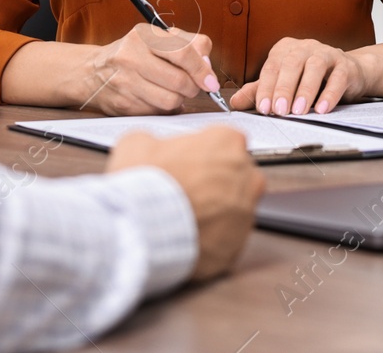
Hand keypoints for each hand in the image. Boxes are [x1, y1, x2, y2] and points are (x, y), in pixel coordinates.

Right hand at [79, 24, 221, 115]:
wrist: (92, 72)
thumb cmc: (134, 53)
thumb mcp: (158, 38)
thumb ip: (189, 45)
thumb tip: (208, 67)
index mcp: (144, 35)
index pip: (183, 53)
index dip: (202, 70)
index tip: (211, 82)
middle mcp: (131, 57)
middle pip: (179, 81)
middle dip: (193, 88)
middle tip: (193, 87)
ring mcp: (125, 82)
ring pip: (170, 100)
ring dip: (180, 99)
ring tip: (174, 91)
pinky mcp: (123, 105)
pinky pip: (158, 112)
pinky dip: (165, 109)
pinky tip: (158, 99)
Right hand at [109, 128, 264, 281]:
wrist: (142, 225)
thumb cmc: (145, 182)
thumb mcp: (137, 144)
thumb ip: (156, 141)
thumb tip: (153, 148)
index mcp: (227, 141)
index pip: (228, 142)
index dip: (207, 155)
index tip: (192, 165)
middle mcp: (245, 173)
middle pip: (238, 175)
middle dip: (217, 183)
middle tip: (190, 192)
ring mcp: (245, 210)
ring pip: (237, 209)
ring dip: (218, 212)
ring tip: (187, 218)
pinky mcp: (237, 242)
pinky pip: (228, 239)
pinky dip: (213, 239)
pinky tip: (190, 237)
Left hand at [228, 37, 368, 115]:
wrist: (348, 72)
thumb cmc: (310, 78)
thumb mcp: (282, 83)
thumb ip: (260, 91)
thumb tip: (235, 103)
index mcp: (286, 49)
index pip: (272, 66)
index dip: (266, 87)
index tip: (263, 108)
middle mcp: (305, 47)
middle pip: (291, 64)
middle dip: (284, 88)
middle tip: (279, 110)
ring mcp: (326, 53)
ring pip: (314, 67)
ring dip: (305, 90)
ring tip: (299, 111)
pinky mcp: (345, 65)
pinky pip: (338, 77)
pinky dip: (330, 94)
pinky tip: (322, 108)